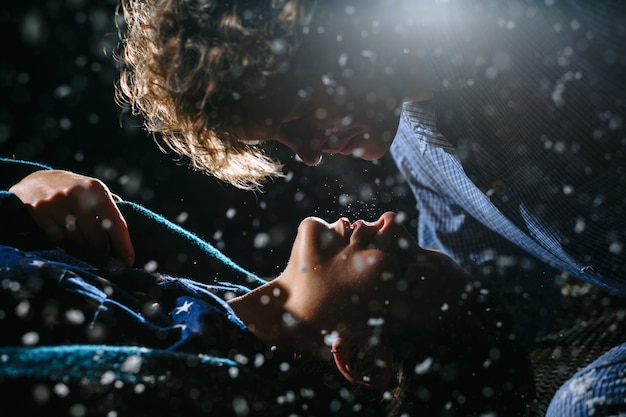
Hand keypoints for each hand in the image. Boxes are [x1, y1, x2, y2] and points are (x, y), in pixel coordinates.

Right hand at [9, 169, 134, 265]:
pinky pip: (59, 240)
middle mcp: (77, 195)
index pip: (115, 222)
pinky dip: (66, 245)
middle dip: (102, 251)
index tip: (129, 261)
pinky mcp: (40, 213)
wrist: (35, 182)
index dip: (123, 245)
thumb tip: (129, 231)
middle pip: (97, 238)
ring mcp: (56, 204)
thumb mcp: (94, 190)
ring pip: (78, 242)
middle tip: (105, 256)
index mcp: (96, 188)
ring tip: (85, 247)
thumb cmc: (75, 190)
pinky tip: (67, 240)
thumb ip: (112, 206)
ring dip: (84, 249)